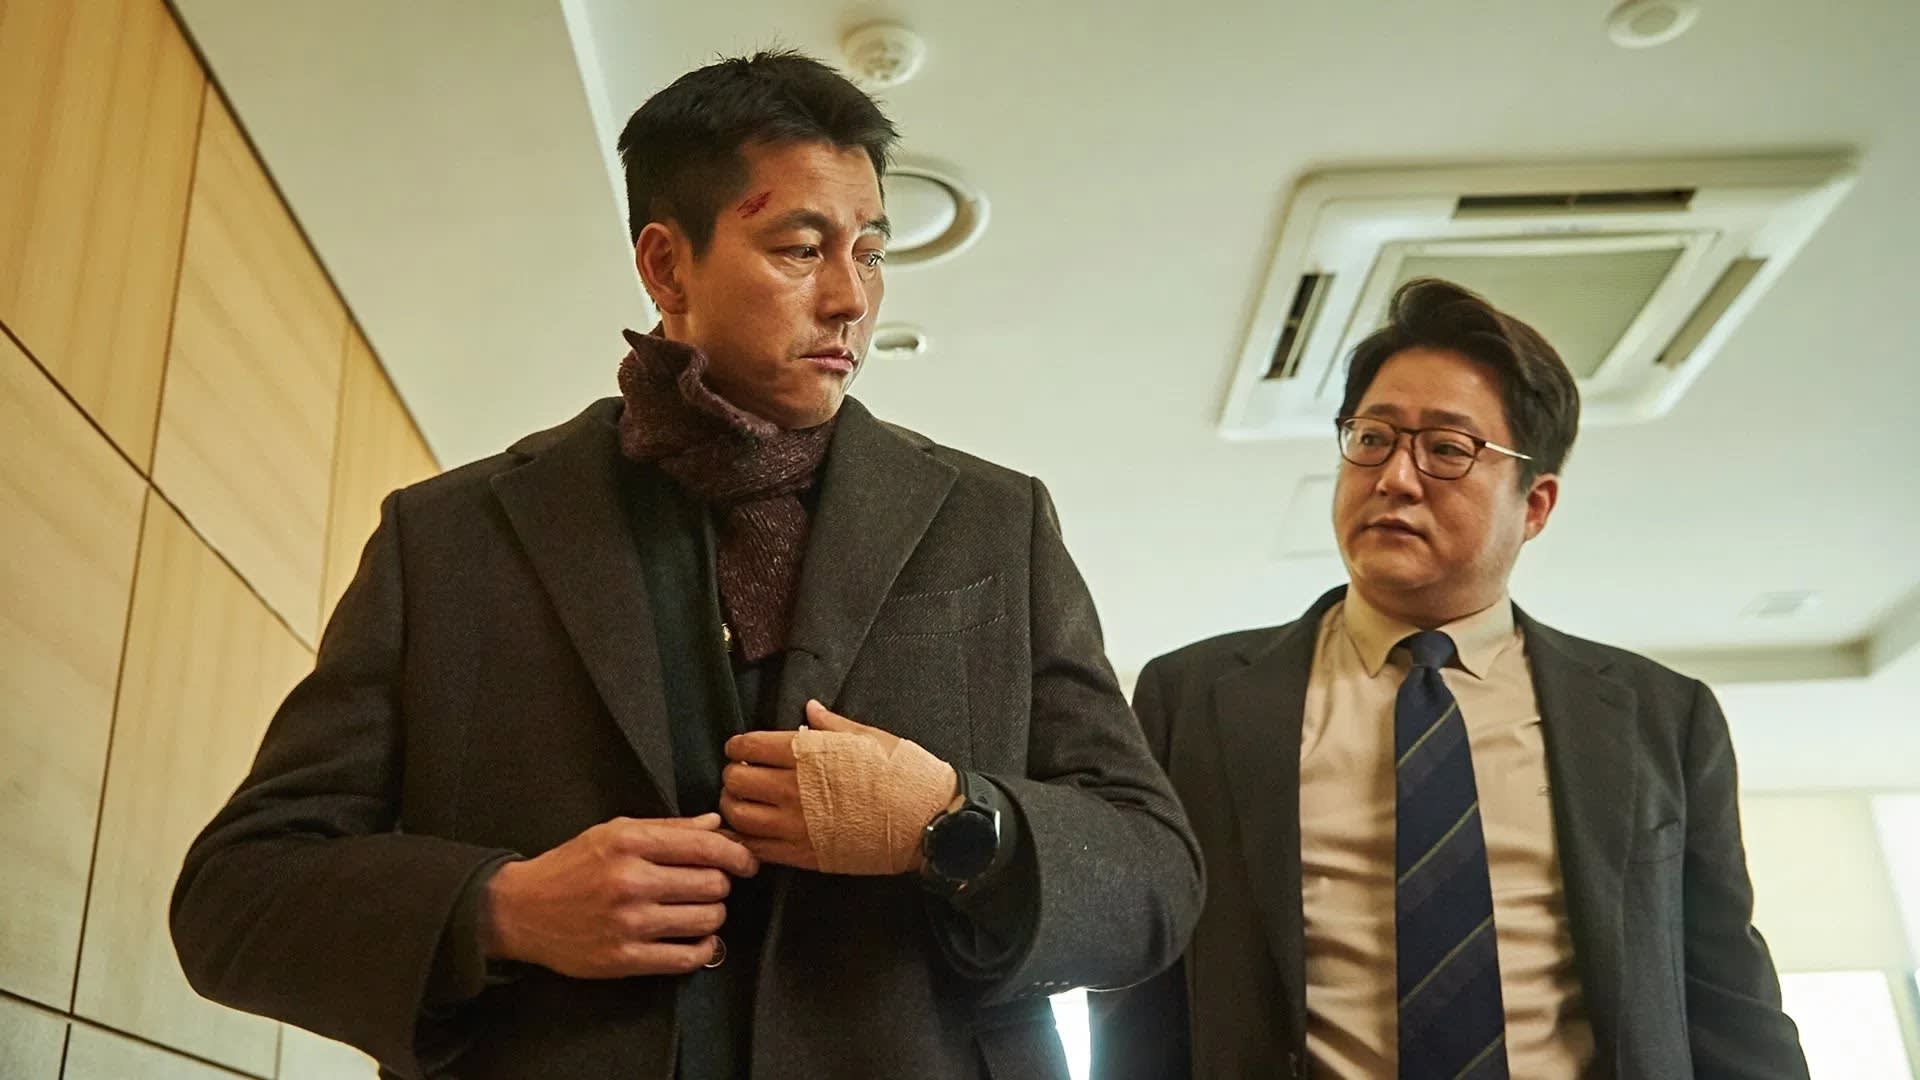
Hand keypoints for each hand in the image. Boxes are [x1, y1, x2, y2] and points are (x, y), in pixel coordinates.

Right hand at [481, 813, 756, 977]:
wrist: (521, 910)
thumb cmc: (571, 866)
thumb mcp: (614, 832)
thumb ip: (668, 828)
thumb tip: (715, 824)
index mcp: (630, 843)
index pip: (707, 847)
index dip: (737, 855)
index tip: (746, 862)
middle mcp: (631, 882)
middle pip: (714, 884)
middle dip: (720, 885)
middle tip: (709, 886)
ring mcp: (628, 923)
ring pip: (708, 919)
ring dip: (713, 915)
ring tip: (698, 910)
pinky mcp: (624, 959)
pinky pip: (687, 958)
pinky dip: (703, 949)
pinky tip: (698, 940)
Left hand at [722, 700, 955, 873]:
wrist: (929, 821)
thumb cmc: (904, 774)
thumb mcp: (869, 737)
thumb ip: (831, 725)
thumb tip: (809, 709)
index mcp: (807, 753)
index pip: (747, 747)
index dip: (738, 747)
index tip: (742, 750)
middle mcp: (793, 788)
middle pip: (735, 781)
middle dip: (734, 776)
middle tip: (745, 777)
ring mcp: (796, 825)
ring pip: (738, 816)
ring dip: (735, 808)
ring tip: (747, 805)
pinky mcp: (804, 856)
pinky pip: (757, 849)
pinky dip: (746, 840)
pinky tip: (755, 833)